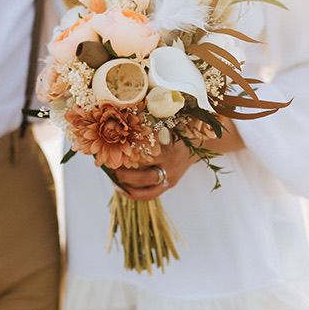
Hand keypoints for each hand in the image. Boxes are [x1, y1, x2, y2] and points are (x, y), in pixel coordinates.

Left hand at [113, 118, 245, 200]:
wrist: (198, 145)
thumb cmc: (177, 131)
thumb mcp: (168, 125)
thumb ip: (151, 124)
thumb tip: (124, 115)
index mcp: (170, 149)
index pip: (146, 154)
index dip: (129, 153)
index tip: (113, 149)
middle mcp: (171, 165)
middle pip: (145, 175)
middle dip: (126, 173)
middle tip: (110, 167)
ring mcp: (171, 176)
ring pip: (147, 187)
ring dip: (128, 186)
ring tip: (114, 181)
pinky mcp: (170, 184)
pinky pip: (151, 194)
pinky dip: (135, 194)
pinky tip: (121, 189)